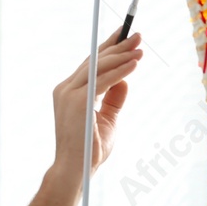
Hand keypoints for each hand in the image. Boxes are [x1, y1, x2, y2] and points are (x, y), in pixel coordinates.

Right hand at [52, 30, 142, 175]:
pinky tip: (135, 64)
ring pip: (99, 66)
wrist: (75, 170)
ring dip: (122, 55)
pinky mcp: (77, 101)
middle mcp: (66, 88)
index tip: (124, 35)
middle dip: (118, 46)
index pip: (91, 63)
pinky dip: (121, 71)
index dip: (108, 47)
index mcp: (69, 91)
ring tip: (140, 48)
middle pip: (95, 60)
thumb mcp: (107, 118)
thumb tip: (125, 80)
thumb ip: (113, 99)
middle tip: (137, 35)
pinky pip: (104, 80)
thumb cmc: (89, 148)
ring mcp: (69, 93)